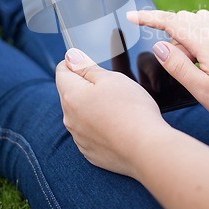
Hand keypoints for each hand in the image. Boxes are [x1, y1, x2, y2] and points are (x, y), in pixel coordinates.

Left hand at [55, 48, 166, 176]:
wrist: (146, 149)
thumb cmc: (131, 110)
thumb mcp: (111, 78)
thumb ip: (87, 67)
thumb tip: (70, 57)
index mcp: (71, 96)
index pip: (62, 71)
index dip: (76, 62)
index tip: (92, 64)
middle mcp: (69, 118)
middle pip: (70, 92)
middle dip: (85, 85)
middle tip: (111, 85)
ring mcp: (79, 138)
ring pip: (80, 113)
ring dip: (92, 106)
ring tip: (118, 107)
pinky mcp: (90, 152)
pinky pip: (89, 132)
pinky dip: (99, 125)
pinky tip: (118, 125)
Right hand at [127, 9, 208, 130]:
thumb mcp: (201, 90)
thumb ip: (178, 66)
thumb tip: (158, 45)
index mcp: (206, 43)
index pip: (171, 22)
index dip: (148, 18)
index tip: (130, 16)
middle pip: (182, 19)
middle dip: (171, 37)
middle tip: (182, 67)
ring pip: (197, 18)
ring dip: (186, 34)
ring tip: (194, 62)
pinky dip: (206, 28)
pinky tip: (208, 45)